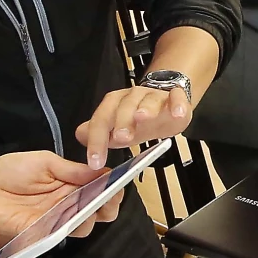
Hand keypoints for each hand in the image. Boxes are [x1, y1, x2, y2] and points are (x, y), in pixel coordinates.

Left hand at [0, 152, 108, 243]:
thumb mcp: (44, 162)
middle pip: (100, 211)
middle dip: (110, 204)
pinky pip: (64, 234)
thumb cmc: (9, 172)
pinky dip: (72, 226)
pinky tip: (73, 215)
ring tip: (89, 205)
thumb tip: (101, 170)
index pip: (100, 189)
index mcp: (71, 184)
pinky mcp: (43, 235)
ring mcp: (56, 222)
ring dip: (92, 215)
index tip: (119, 182)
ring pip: (86, 225)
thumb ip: (71, 170)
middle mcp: (68, 205)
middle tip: (108, 197)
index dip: (113, 187)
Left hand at [74, 81, 193, 166]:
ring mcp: (154, 96)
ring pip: (149, 100)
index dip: (96, 140)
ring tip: (143, 118)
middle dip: (122, 122)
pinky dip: (177, 104)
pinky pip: (176, 97)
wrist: (165, 104)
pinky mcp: (175, 97)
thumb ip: (97, 134)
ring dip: (146, 109)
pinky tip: (177, 113)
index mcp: (115, 104)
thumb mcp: (115, 128)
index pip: (101, 119)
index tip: (95, 161)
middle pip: (124, 107)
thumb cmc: (137, 118)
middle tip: (120, 138)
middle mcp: (133, 97)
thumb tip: (80, 135)